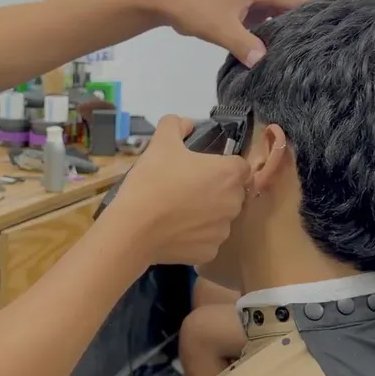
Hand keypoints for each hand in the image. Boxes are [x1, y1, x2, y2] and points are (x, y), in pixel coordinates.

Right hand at [105, 115, 249, 265]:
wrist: (134, 228)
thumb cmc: (153, 181)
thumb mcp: (160, 143)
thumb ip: (175, 125)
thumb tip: (186, 123)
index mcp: (229, 174)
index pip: (240, 166)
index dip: (222, 166)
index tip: (200, 169)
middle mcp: (234, 203)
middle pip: (233, 193)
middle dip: (215, 190)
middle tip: (186, 189)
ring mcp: (223, 231)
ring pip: (221, 218)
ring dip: (207, 214)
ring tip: (178, 212)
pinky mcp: (210, 252)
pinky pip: (207, 240)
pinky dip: (195, 236)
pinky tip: (175, 231)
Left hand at [145, 0, 320, 66]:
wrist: (167, 0)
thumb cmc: (193, 8)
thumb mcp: (219, 29)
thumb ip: (243, 44)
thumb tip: (264, 61)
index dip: (321, 9)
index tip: (335, 29)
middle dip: (312, 17)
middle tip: (325, 43)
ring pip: (284, 8)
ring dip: (294, 24)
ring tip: (308, 47)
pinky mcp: (245, 7)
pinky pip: (270, 16)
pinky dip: (277, 28)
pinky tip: (281, 48)